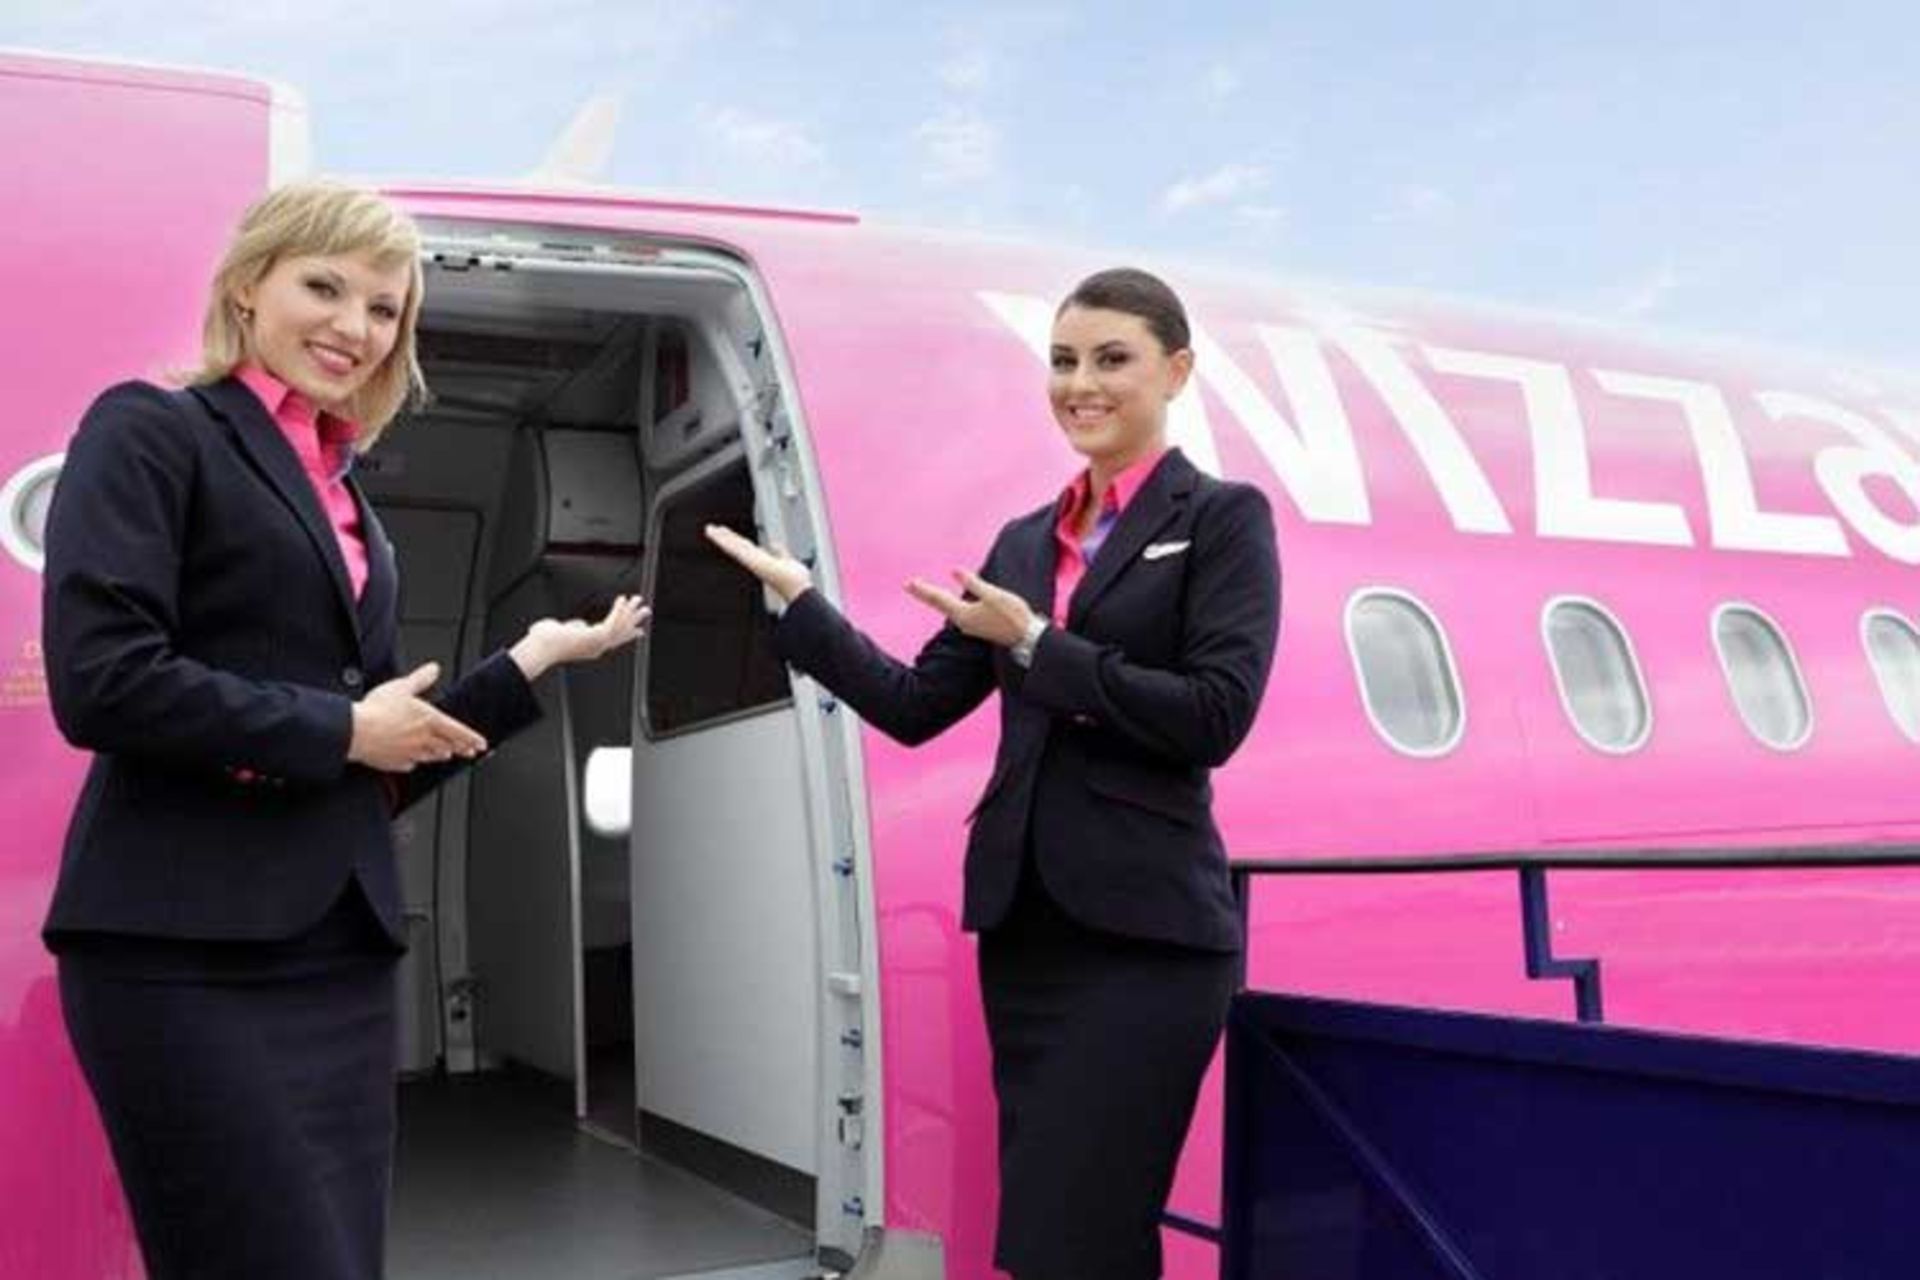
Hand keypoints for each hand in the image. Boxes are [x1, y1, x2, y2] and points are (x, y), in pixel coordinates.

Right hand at [347, 662, 488, 772]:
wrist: (355, 732)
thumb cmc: (377, 710)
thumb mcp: (402, 687)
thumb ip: (421, 679)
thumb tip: (434, 669)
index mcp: (430, 721)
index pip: (459, 732)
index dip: (473, 738)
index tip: (482, 744)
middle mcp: (424, 740)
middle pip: (448, 746)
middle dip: (461, 749)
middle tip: (469, 752)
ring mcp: (411, 754)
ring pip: (432, 757)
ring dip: (441, 755)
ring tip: (446, 754)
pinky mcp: (396, 763)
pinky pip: (409, 764)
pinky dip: (414, 762)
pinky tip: (414, 760)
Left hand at [511, 594, 649, 680]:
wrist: (540, 648)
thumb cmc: (543, 642)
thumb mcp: (563, 632)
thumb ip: (573, 628)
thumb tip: (577, 625)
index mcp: (590, 648)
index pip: (614, 640)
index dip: (628, 635)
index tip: (639, 632)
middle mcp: (597, 648)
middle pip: (622, 633)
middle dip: (635, 620)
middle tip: (646, 611)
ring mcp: (598, 643)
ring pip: (621, 626)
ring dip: (631, 611)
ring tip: (638, 599)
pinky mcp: (596, 636)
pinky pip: (613, 620)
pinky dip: (619, 609)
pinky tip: (623, 598)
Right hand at [703, 524, 813, 602]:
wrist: (798, 589)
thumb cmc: (795, 582)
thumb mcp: (788, 561)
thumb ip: (781, 552)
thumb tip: (775, 544)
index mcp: (762, 561)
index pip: (745, 547)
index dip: (735, 539)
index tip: (725, 532)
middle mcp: (754, 562)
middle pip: (736, 545)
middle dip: (724, 537)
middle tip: (710, 529)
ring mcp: (751, 562)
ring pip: (733, 546)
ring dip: (720, 538)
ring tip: (709, 529)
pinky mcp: (751, 561)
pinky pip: (736, 549)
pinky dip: (725, 542)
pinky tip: (716, 535)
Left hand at [906, 569, 1035, 647]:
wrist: (1026, 637)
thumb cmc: (1012, 615)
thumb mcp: (993, 595)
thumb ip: (973, 583)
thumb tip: (954, 571)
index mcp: (963, 614)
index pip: (938, 598)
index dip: (923, 590)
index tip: (908, 583)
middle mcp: (963, 622)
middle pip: (939, 604)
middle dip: (925, 593)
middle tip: (910, 585)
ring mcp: (970, 625)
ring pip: (948, 609)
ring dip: (936, 598)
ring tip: (926, 591)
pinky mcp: (978, 626)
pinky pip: (957, 612)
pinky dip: (948, 604)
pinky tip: (949, 602)